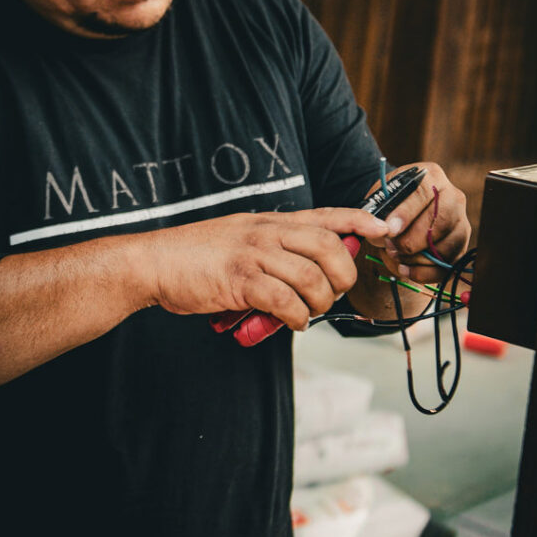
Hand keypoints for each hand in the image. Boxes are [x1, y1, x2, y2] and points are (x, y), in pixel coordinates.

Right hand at [141, 208, 392, 330]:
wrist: (153, 262)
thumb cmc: (196, 257)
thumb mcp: (239, 239)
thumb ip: (273, 252)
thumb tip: (308, 280)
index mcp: (270, 222)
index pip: (325, 214)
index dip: (359, 220)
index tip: (383, 229)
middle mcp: (267, 232)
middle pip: (329, 246)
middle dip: (343, 275)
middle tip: (334, 294)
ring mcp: (254, 254)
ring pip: (311, 278)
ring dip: (319, 303)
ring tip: (308, 314)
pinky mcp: (240, 280)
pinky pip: (285, 301)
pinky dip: (296, 317)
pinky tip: (291, 322)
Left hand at [369, 162, 469, 283]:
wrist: (402, 208)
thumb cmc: (391, 201)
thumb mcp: (381, 196)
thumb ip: (380, 210)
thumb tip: (384, 232)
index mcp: (431, 176)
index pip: (424, 193)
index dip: (406, 214)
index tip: (390, 230)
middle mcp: (453, 197)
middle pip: (441, 223)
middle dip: (412, 241)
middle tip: (390, 247)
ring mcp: (460, 222)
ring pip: (446, 246)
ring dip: (416, 258)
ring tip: (395, 256)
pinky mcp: (460, 245)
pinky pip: (447, 265)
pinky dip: (424, 273)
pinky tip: (406, 270)